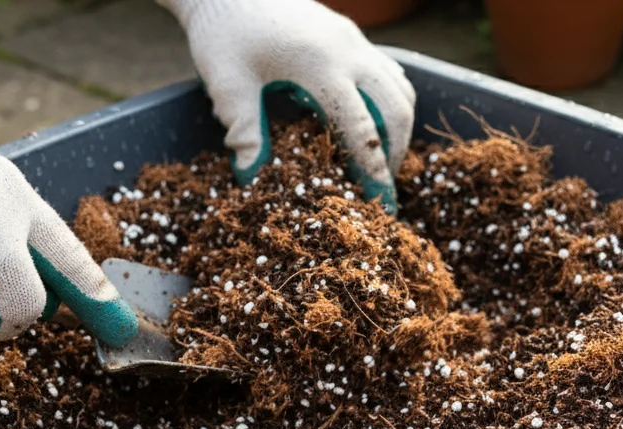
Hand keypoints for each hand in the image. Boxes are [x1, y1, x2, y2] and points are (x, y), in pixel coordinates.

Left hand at [160, 0, 415, 210]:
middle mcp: (349, 50)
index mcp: (321, 65)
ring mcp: (353, 39)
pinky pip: (388, 71)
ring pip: (399, 87)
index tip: (380, 202)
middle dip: (395, 152)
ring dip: (398, 126)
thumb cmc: (223, 32)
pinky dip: (390, 101)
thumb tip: (253, 179)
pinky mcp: (349, 34)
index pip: (362, 127)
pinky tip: (372, 121)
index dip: (374, 169)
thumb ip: (243, 131)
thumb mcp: (226, 83)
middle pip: (397, 108)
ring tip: (380, 159)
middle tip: (382, 187)